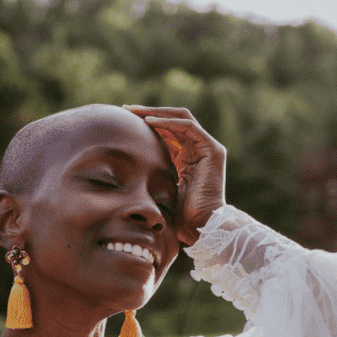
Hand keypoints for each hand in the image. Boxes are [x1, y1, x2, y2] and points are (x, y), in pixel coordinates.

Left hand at [123, 105, 225, 245]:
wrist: (200, 226)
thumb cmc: (178, 216)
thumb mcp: (159, 188)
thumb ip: (151, 173)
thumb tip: (125, 170)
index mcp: (186, 158)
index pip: (166, 132)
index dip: (146, 124)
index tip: (124, 121)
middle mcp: (198, 150)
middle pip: (172, 121)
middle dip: (148, 113)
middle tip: (126, 110)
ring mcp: (207, 148)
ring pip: (180, 118)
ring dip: (156, 113)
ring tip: (134, 111)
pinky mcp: (212, 150)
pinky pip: (188, 127)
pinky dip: (169, 122)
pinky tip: (149, 121)